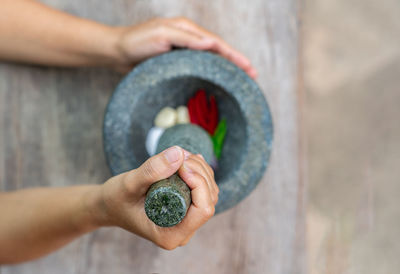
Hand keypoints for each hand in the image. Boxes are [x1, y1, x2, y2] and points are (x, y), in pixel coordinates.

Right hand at [95, 146, 218, 249]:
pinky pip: (204, 189)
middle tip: (179, 156)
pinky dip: (199, 171)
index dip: (199, 183)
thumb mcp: (129, 184)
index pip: (203, 210)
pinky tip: (187, 160)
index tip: (181, 165)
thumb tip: (179, 153)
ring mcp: (187, 221)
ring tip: (180, 156)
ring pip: (209, 192)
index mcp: (171, 235)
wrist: (109, 205)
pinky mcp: (187, 209)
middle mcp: (183, 231)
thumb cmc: (115, 199)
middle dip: (199, 172)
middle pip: (209, 199)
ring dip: (200, 169)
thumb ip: (152, 170)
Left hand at [112, 17, 256, 77]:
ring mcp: (184, 48)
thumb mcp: (160, 36)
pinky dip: (212, 71)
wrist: (117, 52)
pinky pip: (200, 64)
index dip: (234, 55)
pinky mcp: (178, 59)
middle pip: (218, 50)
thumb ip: (186, 39)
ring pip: (211, 58)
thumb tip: (211, 44)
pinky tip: (218, 79)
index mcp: (187, 29)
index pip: (217, 43)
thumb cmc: (136, 42)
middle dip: (236, 61)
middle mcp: (188, 37)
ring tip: (242, 78)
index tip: (249, 67)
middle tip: (253, 75)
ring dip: (227, 67)